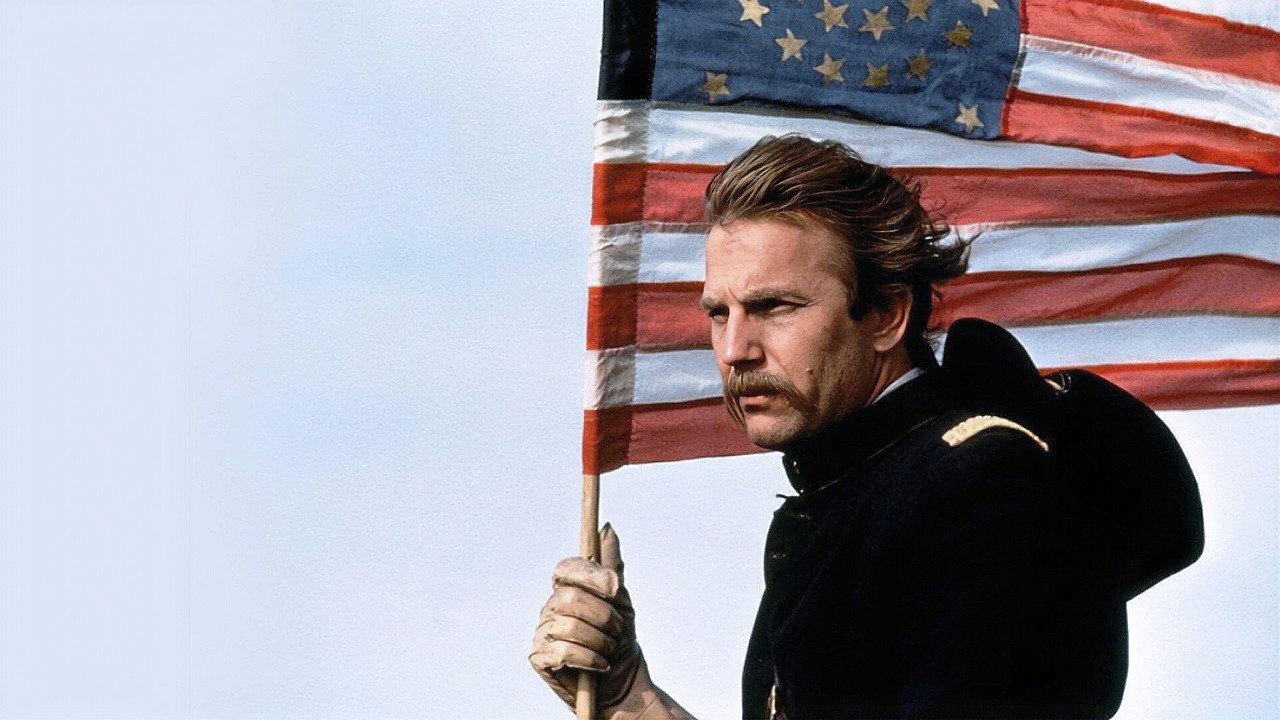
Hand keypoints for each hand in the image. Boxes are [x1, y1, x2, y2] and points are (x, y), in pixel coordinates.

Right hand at [529, 523, 647, 714]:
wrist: (621, 680)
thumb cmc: (619, 638)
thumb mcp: (621, 600)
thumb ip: (612, 566)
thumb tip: (607, 528)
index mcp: (567, 589)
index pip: (565, 568)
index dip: (589, 575)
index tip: (615, 587)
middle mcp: (550, 607)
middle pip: (571, 598)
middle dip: (603, 616)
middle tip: (616, 630)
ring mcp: (542, 632)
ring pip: (570, 627)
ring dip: (600, 641)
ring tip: (608, 650)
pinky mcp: (540, 658)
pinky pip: (564, 651)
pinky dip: (590, 659)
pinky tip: (598, 665)